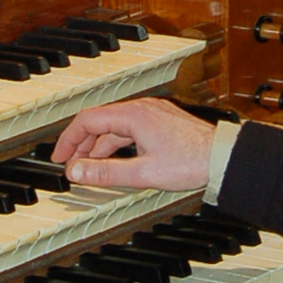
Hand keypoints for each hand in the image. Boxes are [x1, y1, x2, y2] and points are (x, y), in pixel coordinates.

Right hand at [52, 96, 216, 192]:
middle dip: (82, 144)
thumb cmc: (191, 162)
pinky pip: (129, 129)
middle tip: (70, 165)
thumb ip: (106, 173)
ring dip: (99, 147)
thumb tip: (76, 171)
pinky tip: (116, 161)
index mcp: (133, 115)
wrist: (223, 157)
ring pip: (115, 127)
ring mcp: (152, 113)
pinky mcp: (161, 122)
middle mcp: (141, 109)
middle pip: (99, 122)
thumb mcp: (142, 173)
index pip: (87, 121)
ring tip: (90, 168)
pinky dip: (117, 144)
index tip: (59, 157)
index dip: (69, 140)